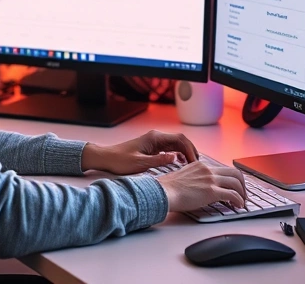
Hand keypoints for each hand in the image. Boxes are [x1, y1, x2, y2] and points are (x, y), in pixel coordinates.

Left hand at [81, 129, 198, 174]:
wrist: (106, 158)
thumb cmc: (120, 160)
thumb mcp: (140, 164)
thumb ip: (158, 160)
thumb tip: (176, 158)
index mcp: (155, 138)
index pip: (179, 140)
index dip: (190, 150)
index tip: (195, 163)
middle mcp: (156, 137)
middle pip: (180, 141)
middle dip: (191, 151)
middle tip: (198, 165)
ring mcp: (155, 141)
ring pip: (176, 145)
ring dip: (186, 153)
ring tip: (193, 166)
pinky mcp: (153, 147)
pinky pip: (170, 148)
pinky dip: (178, 154)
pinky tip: (182, 163)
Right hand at [154, 160, 247, 211]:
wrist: (163, 191)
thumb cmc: (169, 188)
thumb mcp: (185, 175)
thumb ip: (196, 177)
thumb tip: (202, 186)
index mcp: (202, 165)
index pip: (224, 169)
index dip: (233, 178)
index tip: (235, 186)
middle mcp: (208, 170)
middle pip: (235, 173)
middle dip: (242, 184)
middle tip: (243, 194)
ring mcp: (211, 180)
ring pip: (236, 183)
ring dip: (242, 193)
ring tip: (242, 201)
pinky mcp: (211, 191)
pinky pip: (232, 195)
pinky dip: (238, 201)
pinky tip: (238, 206)